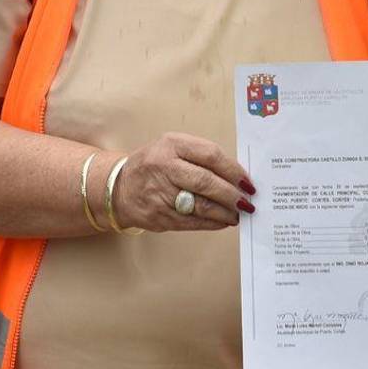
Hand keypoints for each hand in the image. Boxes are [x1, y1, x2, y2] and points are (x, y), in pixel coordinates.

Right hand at [111, 132, 253, 231]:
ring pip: (201, 206)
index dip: (233, 170)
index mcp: (172, 144)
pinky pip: (192, 222)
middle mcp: (164, 167)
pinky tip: (223, 221)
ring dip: (225, 212)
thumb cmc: (154, 165)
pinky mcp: (159, 216)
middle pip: (207, 182)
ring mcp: (160, 193)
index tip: (248, 181)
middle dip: (232, 194)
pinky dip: (212, 223)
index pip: (211, 155)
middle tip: (247, 202)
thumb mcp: (172, 147)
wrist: (119, 187)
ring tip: (238, 213)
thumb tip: (236, 175)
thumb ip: (201, 156)